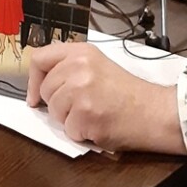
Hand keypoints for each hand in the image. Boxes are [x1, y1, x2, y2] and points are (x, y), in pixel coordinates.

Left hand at [27, 43, 184, 153]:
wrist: (154, 111)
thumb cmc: (128, 93)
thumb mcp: (98, 66)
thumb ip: (70, 68)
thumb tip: (39, 85)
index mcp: (80, 52)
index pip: (39, 58)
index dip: (32, 80)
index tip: (34, 96)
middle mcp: (78, 67)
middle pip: (44, 90)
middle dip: (58, 104)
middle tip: (83, 106)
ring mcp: (81, 91)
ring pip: (54, 112)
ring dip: (70, 120)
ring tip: (93, 114)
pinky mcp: (85, 115)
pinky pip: (68, 131)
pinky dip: (81, 134)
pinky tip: (99, 125)